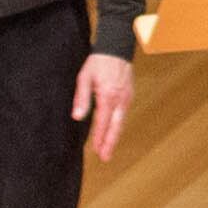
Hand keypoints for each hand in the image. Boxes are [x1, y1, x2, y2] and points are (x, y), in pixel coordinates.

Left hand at [73, 48, 134, 163]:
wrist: (116, 49)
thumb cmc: (99, 62)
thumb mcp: (84, 77)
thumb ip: (82, 98)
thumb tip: (78, 116)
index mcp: (108, 97)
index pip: (102, 122)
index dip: (98, 137)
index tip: (96, 150)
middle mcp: (120, 100)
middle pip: (116, 127)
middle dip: (110, 143)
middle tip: (106, 157)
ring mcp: (127, 98)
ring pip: (121, 122)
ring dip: (114, 136)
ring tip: (108, 148)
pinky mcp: (129, 95)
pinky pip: (123, 114)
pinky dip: (118, 125)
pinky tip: (113, 130)